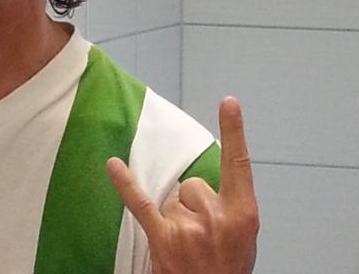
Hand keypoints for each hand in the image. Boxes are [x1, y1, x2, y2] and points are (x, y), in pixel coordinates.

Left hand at [107, 96, 258, 273]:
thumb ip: (231, 204)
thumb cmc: (229, 269)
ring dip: (177, 216)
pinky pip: (141, 204)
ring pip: (174, 197)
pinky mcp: (162, 239)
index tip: (228, 102)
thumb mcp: (246, 235)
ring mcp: (187, 229)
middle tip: (204, 235)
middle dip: (196, 205)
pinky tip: (112, 165)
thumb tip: (210, 184)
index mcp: (242, 213)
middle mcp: (215, 217)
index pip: (238, 162)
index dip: (234, 130)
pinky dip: (125, 184)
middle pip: (195, 183)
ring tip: (187, 245)